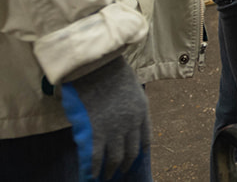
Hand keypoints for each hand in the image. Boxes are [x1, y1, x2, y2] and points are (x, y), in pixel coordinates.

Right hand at [61, 56, 150, 180]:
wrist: (99, 66)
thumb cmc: (111, 70)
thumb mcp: (129, 85)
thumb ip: (126, 101)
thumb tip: (115, 108)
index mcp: (142, 111)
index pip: (145, 138)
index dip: (140, 150)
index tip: (137, 157)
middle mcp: (131, 124)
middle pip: (130, 151)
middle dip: (125, 163)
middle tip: (119, 171)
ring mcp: (114, 130)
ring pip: (114, 158)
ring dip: (110, 169)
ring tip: (105, 176)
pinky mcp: (96, 133)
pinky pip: (96, 157)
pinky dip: (93, 169)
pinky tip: (90, 175)